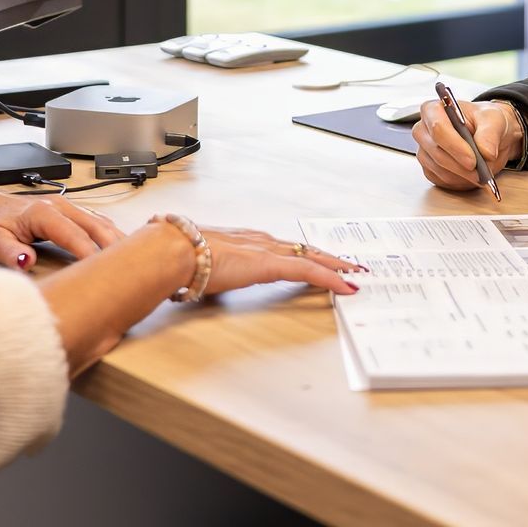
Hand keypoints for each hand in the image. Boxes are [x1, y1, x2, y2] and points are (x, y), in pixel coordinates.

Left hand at [0, 180, 125, 269]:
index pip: (76, 235)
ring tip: (136, 260)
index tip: (107, 272)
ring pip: (100, 222)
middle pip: (96, 226)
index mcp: (43, 212)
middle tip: (133, 267)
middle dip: (115, 246)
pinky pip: (96, 221)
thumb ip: (9, 252)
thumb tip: (27, 262)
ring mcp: (66, 207)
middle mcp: (59, 206)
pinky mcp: (68, 212)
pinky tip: (121, 247)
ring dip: (117, 239)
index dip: (92, 254)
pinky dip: (111, 234)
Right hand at [191, 226, 364, 296]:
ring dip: (334, 266)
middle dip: (326, 258)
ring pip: (311, 258)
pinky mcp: (270, 265)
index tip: (313, 259)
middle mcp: (259, 241)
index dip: (301, 254)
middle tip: (347, 264)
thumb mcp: (198, 268)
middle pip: (302, 250)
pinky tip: (345, 285)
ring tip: (353, 274)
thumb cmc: (178, 259)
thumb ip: (204, 274)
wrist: (174, 252)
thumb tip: (193, 282)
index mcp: (243, 242)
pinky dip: (330, 278)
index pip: (282, 248)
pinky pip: (308, 271)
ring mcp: (266, 251)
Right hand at [412, 98, 520, 191]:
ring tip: (481, 173)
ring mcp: (425, 150)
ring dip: (462, 175)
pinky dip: (459, 181)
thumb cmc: (485, 121)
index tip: (473, 159)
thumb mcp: (494, 120)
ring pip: (439, 169)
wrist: (487, 136)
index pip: (438, 128)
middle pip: (436, 152)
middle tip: (481, 172)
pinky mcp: (429, 168)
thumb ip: (490, 134)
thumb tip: (486, 152)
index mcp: (434, 110)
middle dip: (461, 165)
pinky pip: (441, 180)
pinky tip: (471, 176)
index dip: (455, 146)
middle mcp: (424, 130)